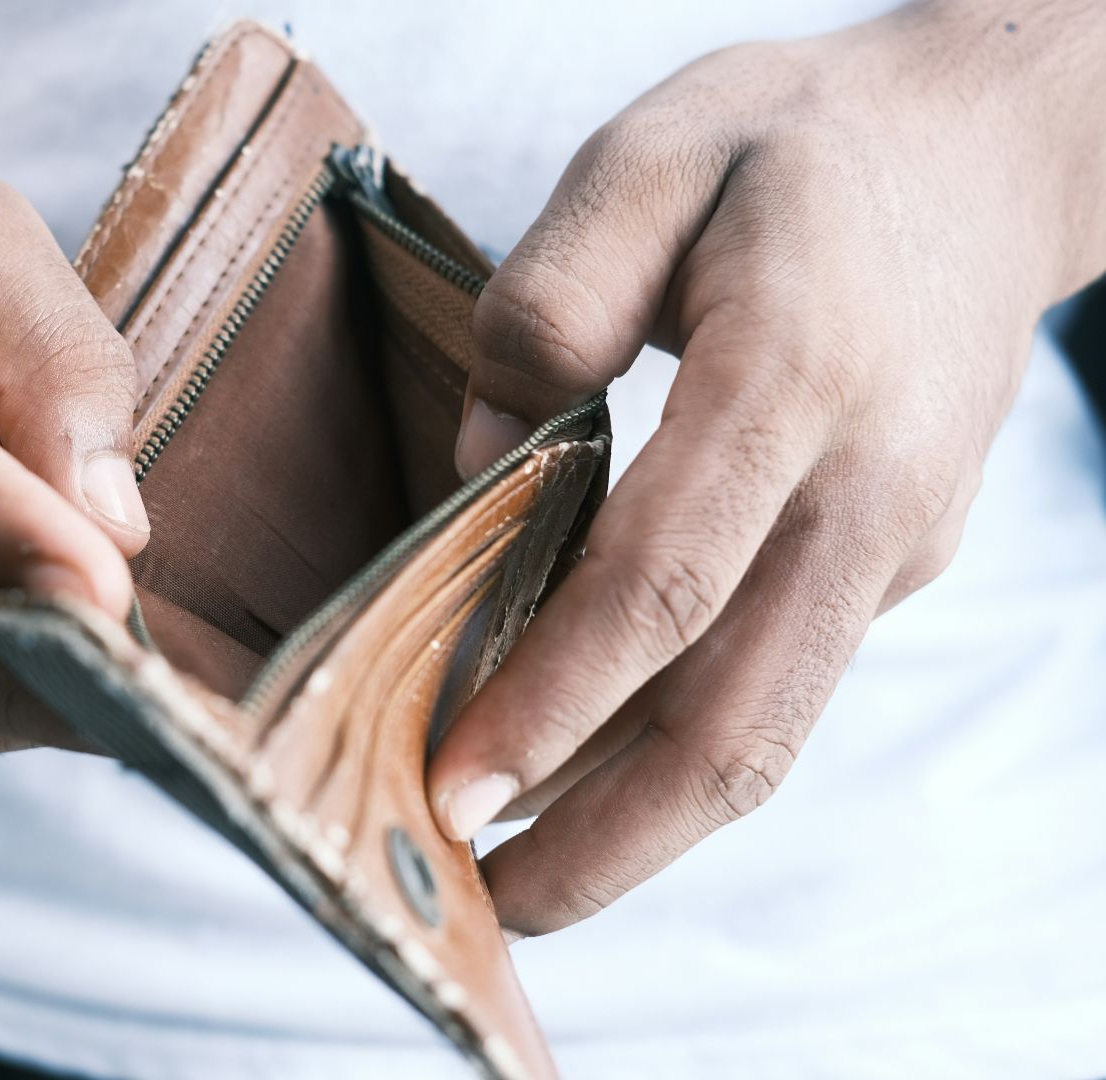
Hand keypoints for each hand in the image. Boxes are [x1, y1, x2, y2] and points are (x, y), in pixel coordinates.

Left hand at [429, 1, 1105, 937]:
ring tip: (518, 876)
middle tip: (483, 906)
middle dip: (607, 838)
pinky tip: (585, 767)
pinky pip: (777, 680)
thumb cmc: (792, 149)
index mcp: (796, 374)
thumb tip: (482, 461)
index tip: (454, 787)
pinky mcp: (894, 564)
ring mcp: (893, 540)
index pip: (667, 579)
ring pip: (768, 727)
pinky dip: (678, 746)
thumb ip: (552, 299)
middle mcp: (864, 488)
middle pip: (738, 717)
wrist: (983, 155)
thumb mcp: (653, 154)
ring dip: (642, 824)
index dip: (556, 699)